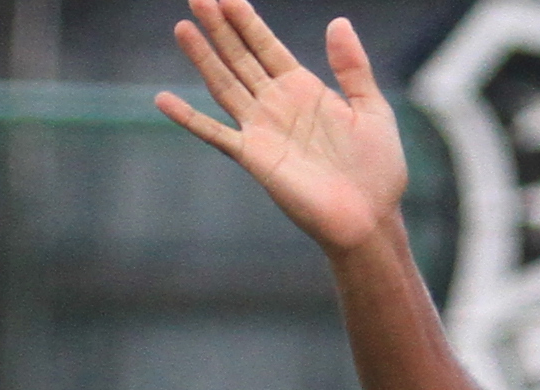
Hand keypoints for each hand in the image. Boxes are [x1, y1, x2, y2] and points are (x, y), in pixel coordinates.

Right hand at [154, 1, 408, 259]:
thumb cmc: (377, 169)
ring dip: (203, 58)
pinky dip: (189, 119)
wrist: (371, 218)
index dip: (247, 20)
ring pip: (225, 84)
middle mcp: (277, 105)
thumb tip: (338, 21)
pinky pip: (216, 134)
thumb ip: (353, 67)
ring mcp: (262, 130)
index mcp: (304, 89)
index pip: (267, 46)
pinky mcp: (255, 158)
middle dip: (220, 27)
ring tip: (183, 28)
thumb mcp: (372, 109)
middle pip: (240, 57)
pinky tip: (162, 100)